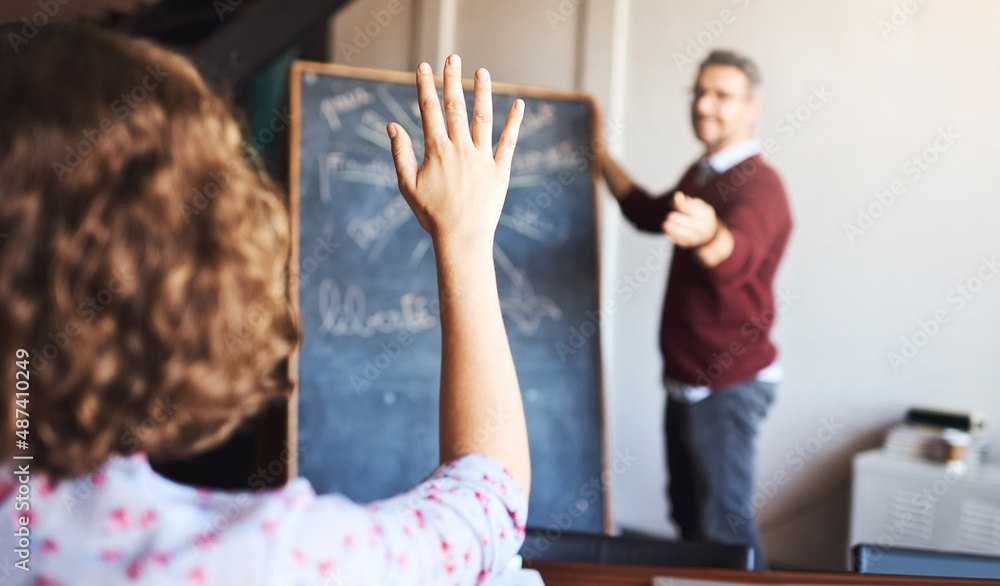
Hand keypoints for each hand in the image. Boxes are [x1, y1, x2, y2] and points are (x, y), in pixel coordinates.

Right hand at [387, 55, 523, 247]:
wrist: (462, 238)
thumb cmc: (432, 215)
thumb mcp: (408, 185)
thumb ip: (401, 153)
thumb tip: (392, 126)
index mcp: (437, 151)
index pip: (429, 110)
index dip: (426, 86)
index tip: (424, 66)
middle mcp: (460, 149)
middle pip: (455, 107)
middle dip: (453, 80)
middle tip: (453, 57)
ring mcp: (482, 158)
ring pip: (483, 118)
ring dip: (483, 93)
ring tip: (482, 72)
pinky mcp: (500, 170)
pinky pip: (508, 142)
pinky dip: (514, 123)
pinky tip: (519, 105)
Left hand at [662, 191, 719, 247]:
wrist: (708, 234)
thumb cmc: (699, 216)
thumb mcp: (697, 206)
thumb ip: (688, 202)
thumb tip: (680, 198)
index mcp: (707, 214)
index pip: (695, 210)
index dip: (683, 206)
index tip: (673, 202)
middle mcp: (705, 227)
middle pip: (692, 223)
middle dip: (679, 219)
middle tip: (669, 216)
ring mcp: (698, 238)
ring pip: (686, 235)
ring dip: (674, 230)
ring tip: (665, 224)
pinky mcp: (690, 244)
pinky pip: (681, 241)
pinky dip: (673, 237)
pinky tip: (666, 232)